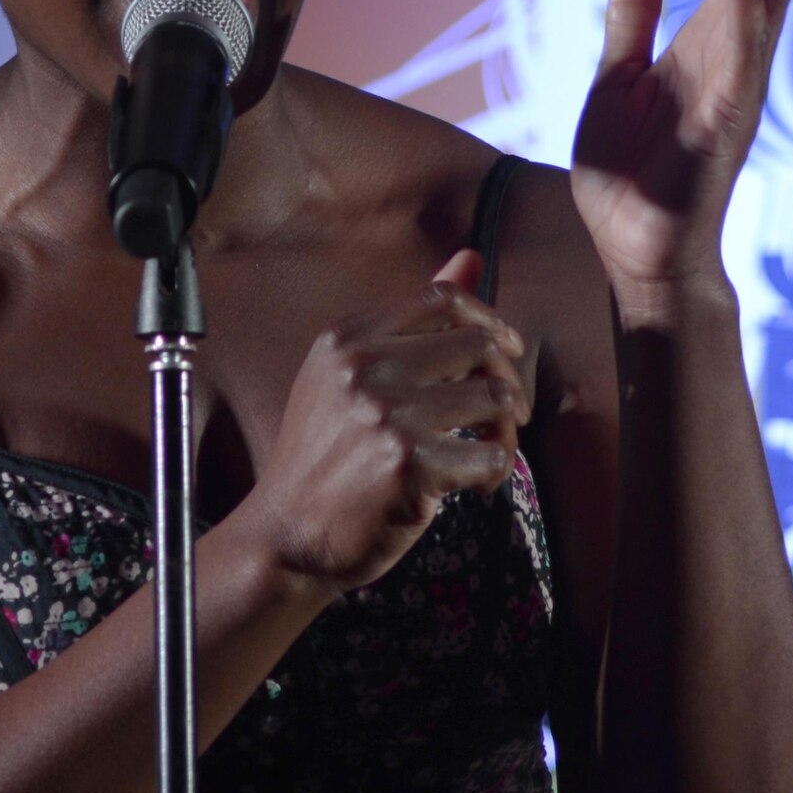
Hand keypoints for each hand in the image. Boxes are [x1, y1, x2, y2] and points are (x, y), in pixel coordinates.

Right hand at [250, 250, 527, 592]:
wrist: (287, 537)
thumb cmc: (326, 460)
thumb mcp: (349, 378)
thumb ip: (412, 321)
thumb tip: (472, 256)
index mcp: (348, 338)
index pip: (442, 299)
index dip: (487, 320)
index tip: (504, 352)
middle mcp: (365, 367)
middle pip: (478, 343)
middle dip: (505, 381)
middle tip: (505, 417)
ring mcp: (387, 414)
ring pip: (494, 396)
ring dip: (505, 431)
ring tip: (486, 453)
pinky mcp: (410, 464)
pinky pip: (492, 454)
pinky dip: (495, 473)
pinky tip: (475, 488)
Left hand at [570, 0, 792, 306]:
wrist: (630, 247)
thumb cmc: (626, 174)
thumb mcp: (613, 79)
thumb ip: (631, 19)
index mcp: (706, 47)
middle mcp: (732, 61)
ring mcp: (735, 89)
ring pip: (762, 2)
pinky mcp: (723, 121)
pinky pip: (742, 55)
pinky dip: (744, 8)